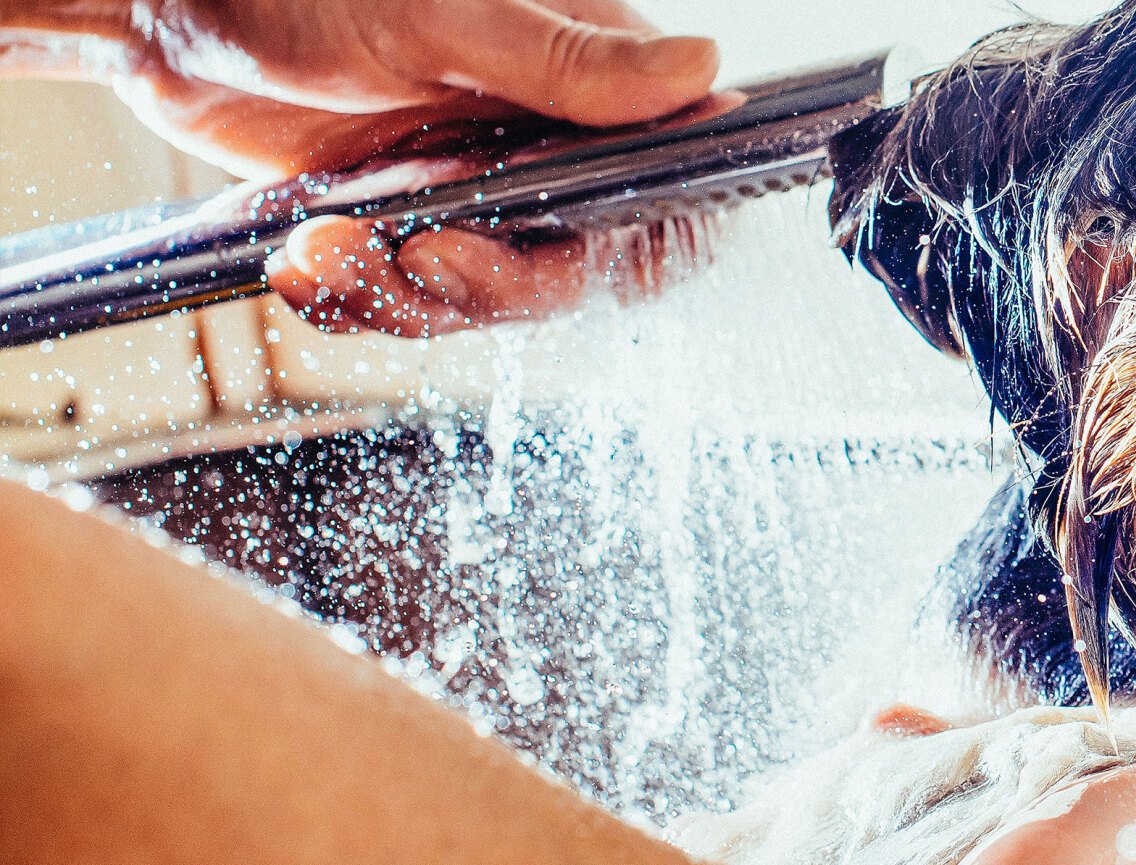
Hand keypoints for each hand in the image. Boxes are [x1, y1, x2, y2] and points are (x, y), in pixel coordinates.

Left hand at [4, 0, 722, 334]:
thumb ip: (569, 60)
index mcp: (587, 79)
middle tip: (414, 256)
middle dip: (490, 286)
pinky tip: (306, 266)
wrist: (166, 9)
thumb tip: (703, 70)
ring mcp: (481, 187)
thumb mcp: (440, 17)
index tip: (557, 257)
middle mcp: (548, 140)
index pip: (664, 193)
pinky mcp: (412, 222)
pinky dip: (358, 299)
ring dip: (403, 296)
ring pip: (489, 297)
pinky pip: (414, 298)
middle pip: (577, 269)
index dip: (632, 249)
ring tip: (320, 254)